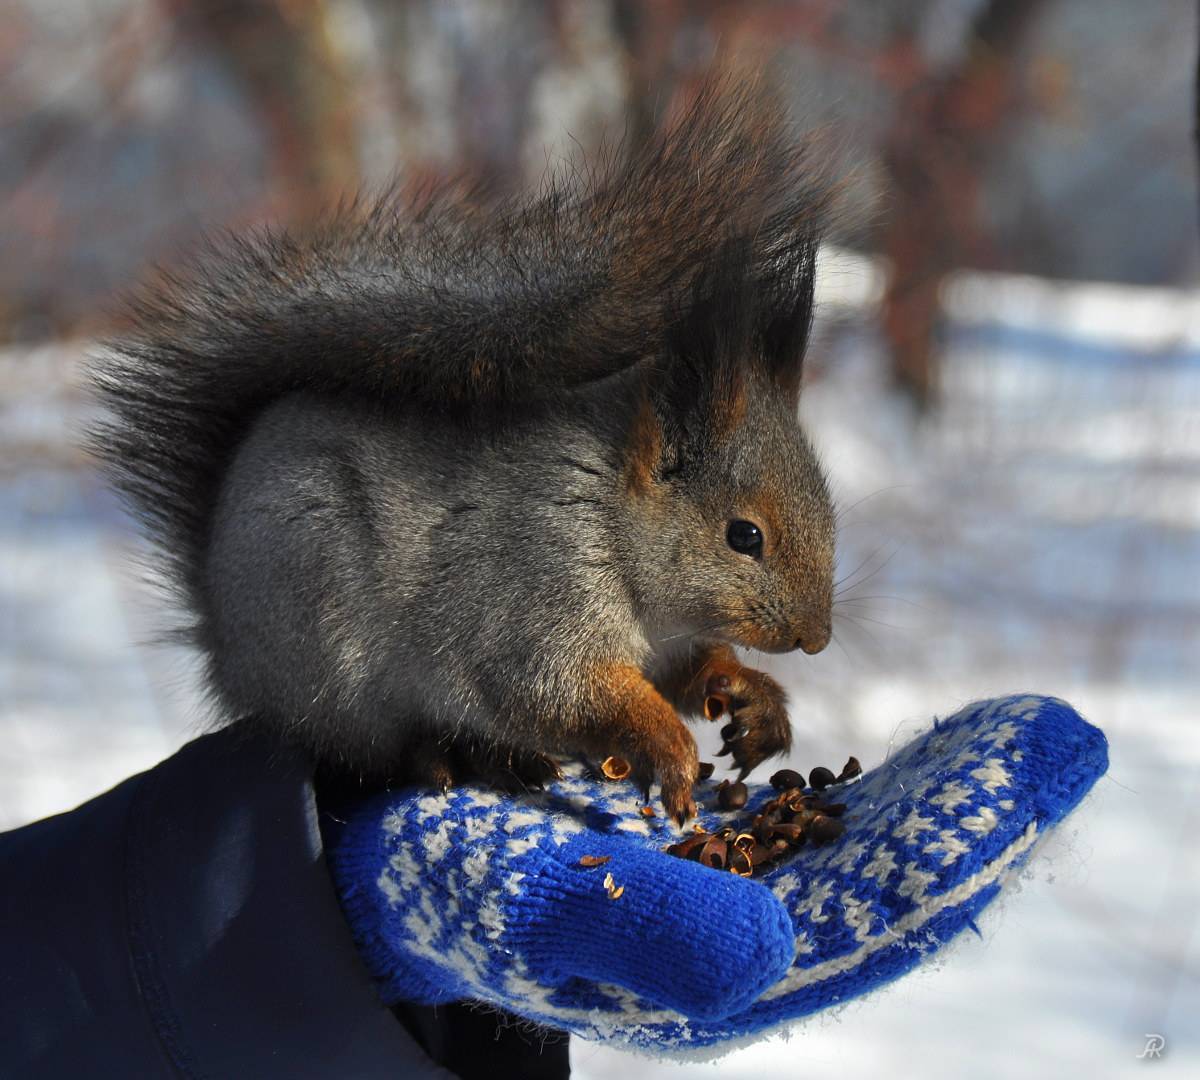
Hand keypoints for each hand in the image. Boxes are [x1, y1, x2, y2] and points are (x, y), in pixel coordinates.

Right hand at [323, 695, 1106, 1052]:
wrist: (416, 869)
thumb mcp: (532, 918)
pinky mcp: (712, 840)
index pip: (868, 918)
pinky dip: (866, 777)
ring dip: (941, 793)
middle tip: (1058, 746)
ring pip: (860, 841)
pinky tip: (912, 744)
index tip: (1030, 781)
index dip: (952, 853)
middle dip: (973, 814)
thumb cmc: (459, 902)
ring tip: (1016, 740)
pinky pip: (811, 809)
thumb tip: (778, 953)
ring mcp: (736, 884)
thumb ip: (649, 935)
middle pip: (887, 873)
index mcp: (718, 971)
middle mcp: (746, 932)